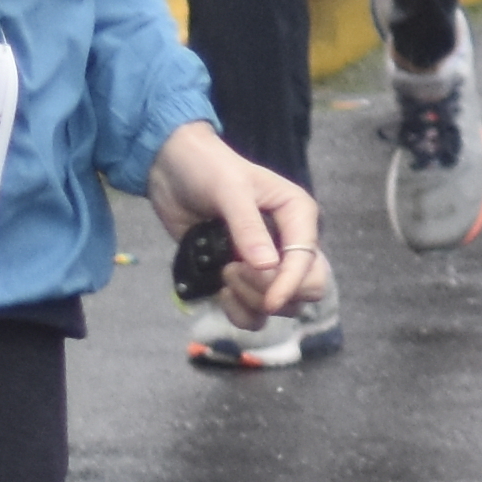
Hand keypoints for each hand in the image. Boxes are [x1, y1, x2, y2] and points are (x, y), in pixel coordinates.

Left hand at [149, 124, 327, 323]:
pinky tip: (220, 292)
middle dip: (270, 291)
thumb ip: (248, 228)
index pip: (308, 260)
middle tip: (234, 271)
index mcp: (298, 216)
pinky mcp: (241, 278)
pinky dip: (239, 312)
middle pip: (306, 289)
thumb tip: (267, 267)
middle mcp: (288, 243)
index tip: (269, 301)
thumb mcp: (230, 190)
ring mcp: (265, 264)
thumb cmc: (208, 168)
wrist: (172, 169)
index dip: (291, 284)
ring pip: (280, 306)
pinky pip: (252, 312)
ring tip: (223, 274)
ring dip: (251, 302)